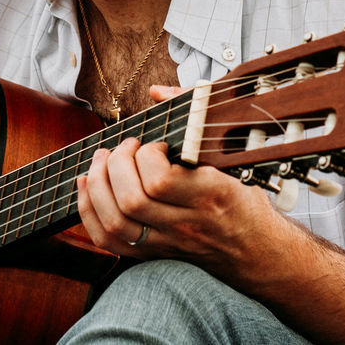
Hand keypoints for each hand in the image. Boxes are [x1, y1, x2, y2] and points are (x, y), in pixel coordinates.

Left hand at [75, 85, 277, 275]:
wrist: (257, 250)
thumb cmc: (242, 196)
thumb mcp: (232, 154)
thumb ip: (196, 114)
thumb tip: (157, 91)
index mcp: (211, 195)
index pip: (160, 182)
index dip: (147, 156)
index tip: (156, 144)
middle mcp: (187, 223)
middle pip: (132, 201)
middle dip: (116, 165)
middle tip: (125, 147)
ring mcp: (168, 243)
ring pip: (116, 222)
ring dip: (98, 185)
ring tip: (103, 161)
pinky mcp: (153, 254)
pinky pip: (109, 242)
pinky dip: (89, 212)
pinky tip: (87, 185)